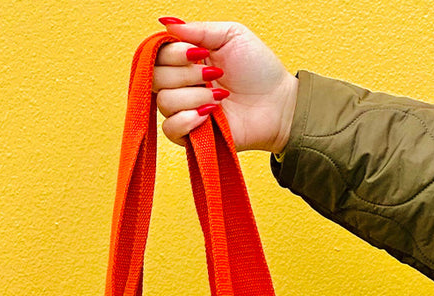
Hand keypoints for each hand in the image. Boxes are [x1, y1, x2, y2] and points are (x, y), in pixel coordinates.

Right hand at [152, 20, 297, 153]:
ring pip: (164, 102)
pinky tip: (210, 115)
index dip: (173, 53)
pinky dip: (188, 120)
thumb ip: (198, 29)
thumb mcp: (231, 35)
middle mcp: (181, 84)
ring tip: (220, 98)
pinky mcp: (191, 135)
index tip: (200, 53)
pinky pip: (170, 129)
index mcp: (187, 59)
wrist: (278, 105)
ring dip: (194, 97)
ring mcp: (185, 111)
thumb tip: (167, 23)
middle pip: (155, 78)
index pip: (157, 55)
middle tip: (215, 75)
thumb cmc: (259, 70)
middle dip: (186, 74)